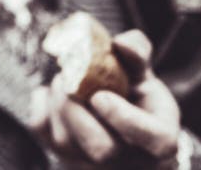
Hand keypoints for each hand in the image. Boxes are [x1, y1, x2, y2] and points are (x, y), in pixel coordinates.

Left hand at [29, 29, 179, 167]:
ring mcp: (92, 167)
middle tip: (67, 78)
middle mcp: (128, 163)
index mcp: (159, 141)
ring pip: (66, 143)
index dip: (123, 118)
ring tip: (63, 80)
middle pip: (101, 148)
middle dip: (78, 109)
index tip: (100, 96)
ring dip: (57, 103)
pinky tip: (51, 93)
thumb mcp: (145, 77)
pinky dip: (40, 106)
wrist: (118, 130)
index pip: (151, 139)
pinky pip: (43, 134)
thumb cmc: (138, 102)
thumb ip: (138, 56)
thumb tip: (122, 43)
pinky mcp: (63, 159)